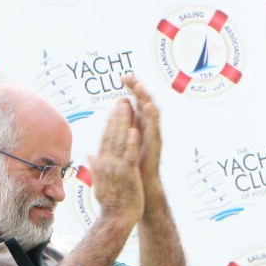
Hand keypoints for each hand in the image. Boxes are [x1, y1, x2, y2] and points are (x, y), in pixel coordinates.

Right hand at [88, 97, 142, 225]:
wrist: (116, 219)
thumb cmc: (110, 203)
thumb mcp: (99, 181)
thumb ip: (95, 166)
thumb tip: (89, 156)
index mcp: (101, 164)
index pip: (105, 139)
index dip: (110, 122)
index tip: (113, 109)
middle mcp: (107, 163)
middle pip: (111, 135)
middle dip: (117, 116)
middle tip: (121, 99)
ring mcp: (117, 168)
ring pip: (119, 141)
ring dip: (123, 122)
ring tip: (127, 106)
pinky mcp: (127, 174)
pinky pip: (129, 155)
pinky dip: (131, 143)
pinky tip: (134, 130)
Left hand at [122, 74, 162, 201]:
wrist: (142, 189)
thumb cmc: (132, 170)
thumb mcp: (121, 148)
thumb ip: (117, 135)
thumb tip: (110, 124)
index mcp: (138, 128)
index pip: (135, 104)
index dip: (130, 90)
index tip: (123, 77)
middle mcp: (147, 130)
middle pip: (144, 104)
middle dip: (138, 89)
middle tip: (131, 76)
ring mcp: (153, 137)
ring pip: (151, 113)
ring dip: (146, 98)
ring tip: (140, 86)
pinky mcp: (156, 146)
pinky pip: (154, 128)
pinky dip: (151, 117)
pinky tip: (148, 107)